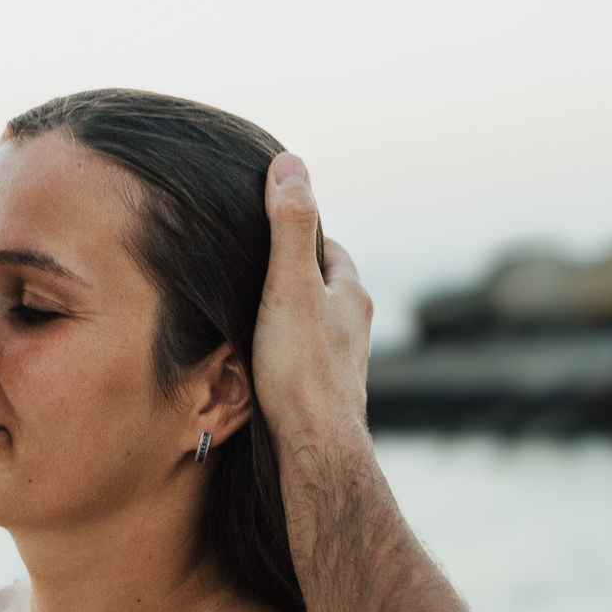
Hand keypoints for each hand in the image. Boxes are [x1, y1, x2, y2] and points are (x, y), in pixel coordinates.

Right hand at [250, 153, 372, 447]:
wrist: (317, 448)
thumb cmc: (302, 369)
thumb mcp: (289, 285)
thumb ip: (289, 226)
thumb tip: (290, 164)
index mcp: (351, 294)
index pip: (330, 248)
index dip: (302, 234)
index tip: (271, 229)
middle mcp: (355, 326)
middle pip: (325, 287)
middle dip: (297, 276)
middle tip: (258, 270)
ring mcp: (344, 362)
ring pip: (318, 326)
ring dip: (292, 318)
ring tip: (256, 316)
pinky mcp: (329, 394)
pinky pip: (308, 359)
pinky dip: (290, 352)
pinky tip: (267, 364)